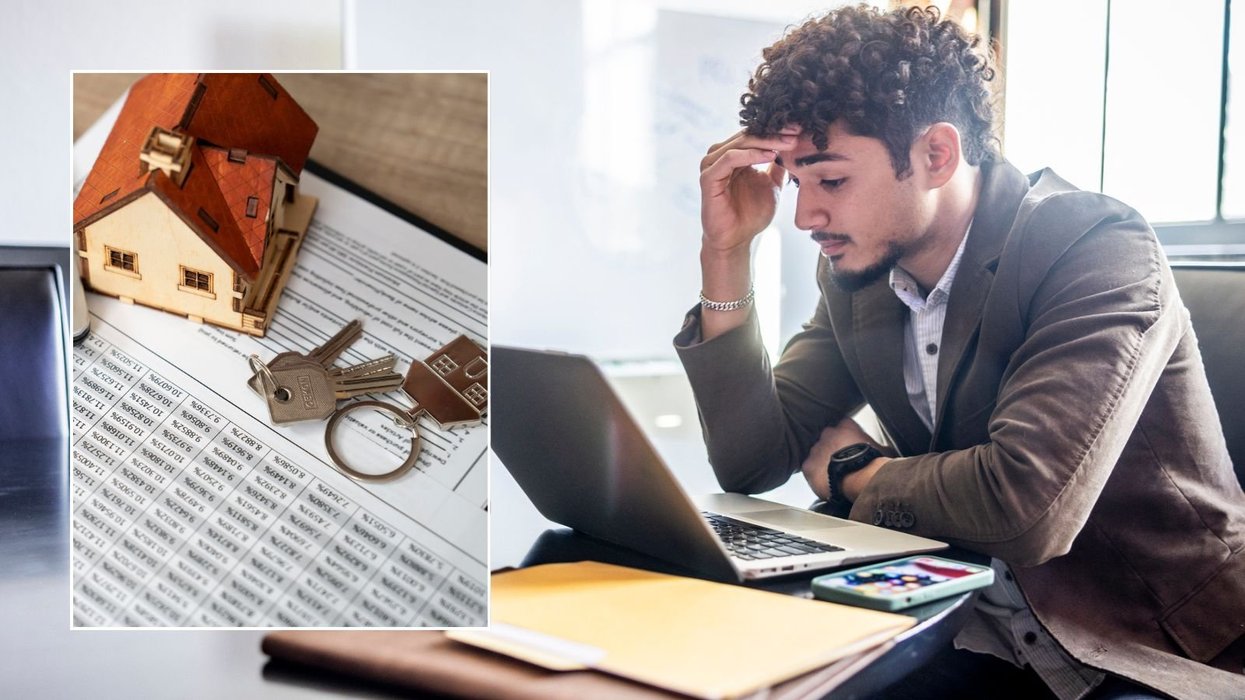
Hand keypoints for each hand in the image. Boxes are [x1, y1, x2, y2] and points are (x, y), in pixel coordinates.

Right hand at [698, 128, 798, 253]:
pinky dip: (750, 155)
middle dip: (775, 133)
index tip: (800, 129)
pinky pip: (729, 159)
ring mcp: (712, 165)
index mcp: (734, 155)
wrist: (737, 240)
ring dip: (765, 141)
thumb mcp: (772, 185)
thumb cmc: (751, 215)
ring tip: (788, 143)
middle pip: (749, 134)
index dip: (778, 130)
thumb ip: (778, 166)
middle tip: (796, 131)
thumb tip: (793, 147)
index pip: (756, 134)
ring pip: (740, 143)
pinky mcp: (708, 178)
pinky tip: (770, 155)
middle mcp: (720, 156)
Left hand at [800, 418, 887, 501]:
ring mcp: (816, 448)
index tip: (850, 448)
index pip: (842, 426)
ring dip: (822, 462)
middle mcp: (827, 433)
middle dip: (832, 450)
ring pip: (816, 454)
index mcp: (846, 425)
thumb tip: (886, 450)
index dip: (846, 439)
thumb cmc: (874, 463)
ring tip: (833, 475)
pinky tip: (824, 482)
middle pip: (827, 440)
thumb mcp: (884, 449)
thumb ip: (879, 445)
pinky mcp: (807, 465)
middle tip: (841, 463)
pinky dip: (814, 475)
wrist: (860, 477)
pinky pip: (809, 469)